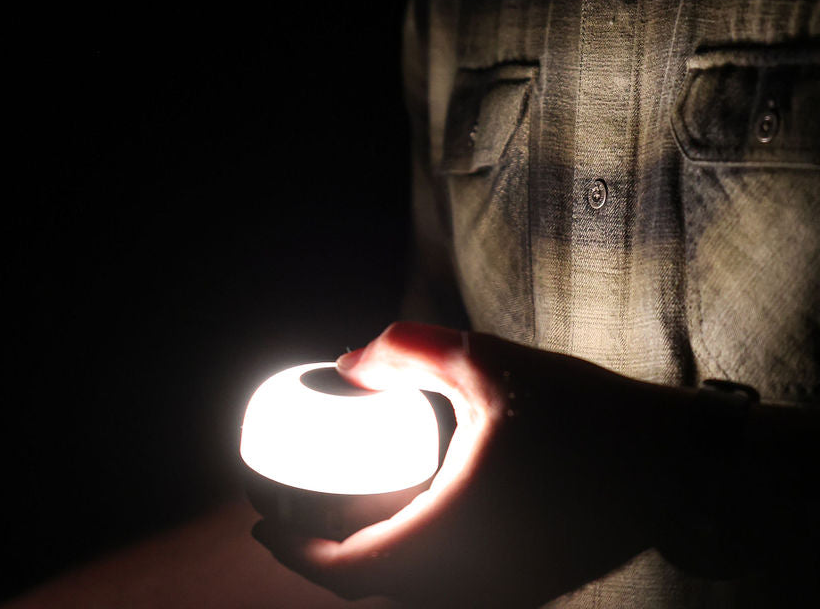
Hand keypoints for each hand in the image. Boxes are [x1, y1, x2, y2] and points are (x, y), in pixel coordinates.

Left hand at [251, 322, 686, 607]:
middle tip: (283, 505)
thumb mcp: (488, 364)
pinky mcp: (523, 584)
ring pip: (407, 588)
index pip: (349, 571)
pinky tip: (398, 509)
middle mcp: (471, 582)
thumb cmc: (585, 417)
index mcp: (453, 539)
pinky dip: (404, 555)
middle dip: (316, 552)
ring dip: (360, 556)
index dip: (294, 550)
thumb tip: (346, 363)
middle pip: (369, 587)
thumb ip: (409, 351)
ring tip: (331, 503)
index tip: (260, 517)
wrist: (675, 467)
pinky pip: (442, 582)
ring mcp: (500, 591)